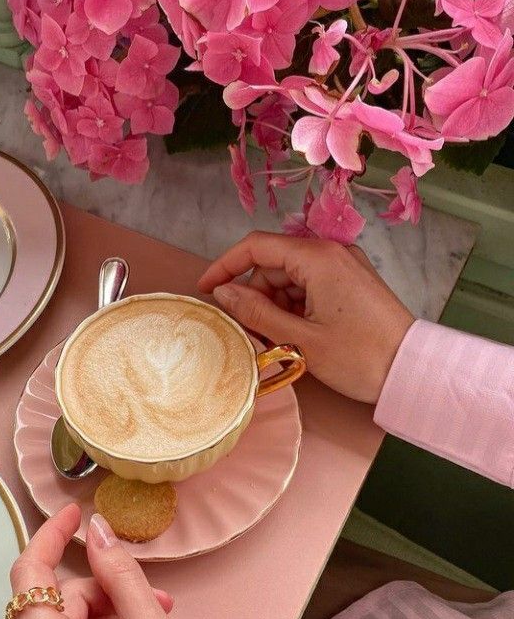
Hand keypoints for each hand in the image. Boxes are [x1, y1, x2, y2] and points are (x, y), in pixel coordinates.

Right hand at [198, 232, 414, 403]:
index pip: (256, 246)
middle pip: (273, 263)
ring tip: (274, 341)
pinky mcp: (351, 282)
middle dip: (254, 294)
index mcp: (318, 258)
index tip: (205, 290)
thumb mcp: (300, 340)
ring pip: (289, 277)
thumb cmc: (360, 358)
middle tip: (247, 331)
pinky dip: (293, 307)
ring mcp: (343, 266)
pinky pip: (309, 286)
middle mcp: (331, 253)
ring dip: (274, 305)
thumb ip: (256, 313)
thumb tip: (223, 293)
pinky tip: (292, 335)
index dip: (225, 266)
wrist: (413, 372)